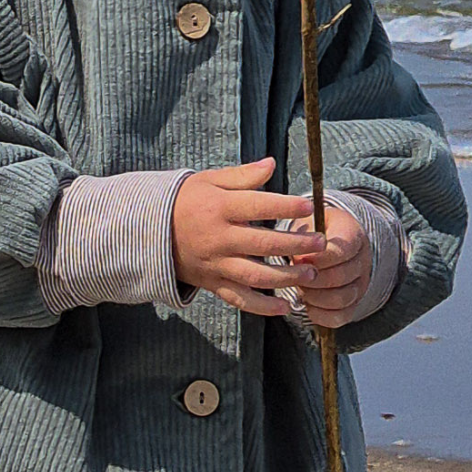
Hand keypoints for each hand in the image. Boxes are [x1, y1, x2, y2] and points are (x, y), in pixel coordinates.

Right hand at [172, 158, 323, 317]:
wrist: (150, 232)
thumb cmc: (186, 201)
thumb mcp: (209, 180)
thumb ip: (242, 175)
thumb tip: (272, 164)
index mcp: (219, 208)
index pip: (257, 206)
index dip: (285, 207)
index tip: (308, 208)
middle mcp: (218, 238)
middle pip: (263, 244)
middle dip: (295, 244)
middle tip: (320, 243)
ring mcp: (215, 264)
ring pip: (255, 276)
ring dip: (286, 277)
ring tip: (310, 273)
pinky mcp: (212, 283)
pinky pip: (239, 299)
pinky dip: (262, 307)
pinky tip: (284, 307)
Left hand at [283, 204, 370, 328]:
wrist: (329, 241)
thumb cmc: (313, 231)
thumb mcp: (308, 222)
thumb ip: (302, 236)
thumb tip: (299, 256)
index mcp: (352, 235)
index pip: (341, 252)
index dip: (317, 259)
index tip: (298, 258)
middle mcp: (362, 260)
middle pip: (340, 277)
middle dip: (311, 279)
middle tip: (295, 275)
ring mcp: (360, 284)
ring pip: (341, 299)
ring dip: (315, 297)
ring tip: (301, 289)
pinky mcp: (353, 303)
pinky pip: (340, 317)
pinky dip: (321, 315)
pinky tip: (308, 305)